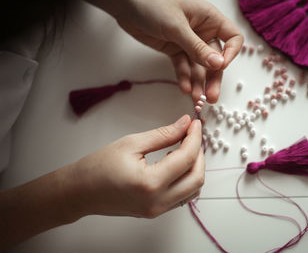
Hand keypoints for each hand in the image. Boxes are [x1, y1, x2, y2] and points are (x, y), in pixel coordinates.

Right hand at [73, 115, 203, 217]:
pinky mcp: (156, 211)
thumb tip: (184, 124)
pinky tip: (177, 163)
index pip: (186, 158)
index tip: (195, 124)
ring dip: (195, 167)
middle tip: (192, 134)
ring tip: (185, 148)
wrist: (80, 192)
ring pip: (193, 189)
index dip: (194, 137)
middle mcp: (158, 201)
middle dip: (200, 153)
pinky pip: (183, 196)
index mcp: (150, 183)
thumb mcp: (131, 143)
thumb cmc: (98, 167)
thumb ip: (163, 134)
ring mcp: (158, 210)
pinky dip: (187, 178)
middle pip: (197, 177)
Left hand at [81, 0, 242, 102]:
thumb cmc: (153, 4)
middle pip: (215, 59)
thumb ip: (197, 48)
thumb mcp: (177, 27)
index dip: (230, 53)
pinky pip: (183, 67)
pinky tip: (185, 88)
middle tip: (211, 97)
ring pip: (199, 67)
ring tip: (196, 99)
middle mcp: (202, 32)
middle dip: (213, 78)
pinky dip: (184, 78)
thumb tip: (218, 64)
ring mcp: (188, 42)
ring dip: (199, 83)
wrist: (126, 3)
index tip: (220, 66)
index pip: (232, 38)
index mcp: (209, 19)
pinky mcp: (174, 50)